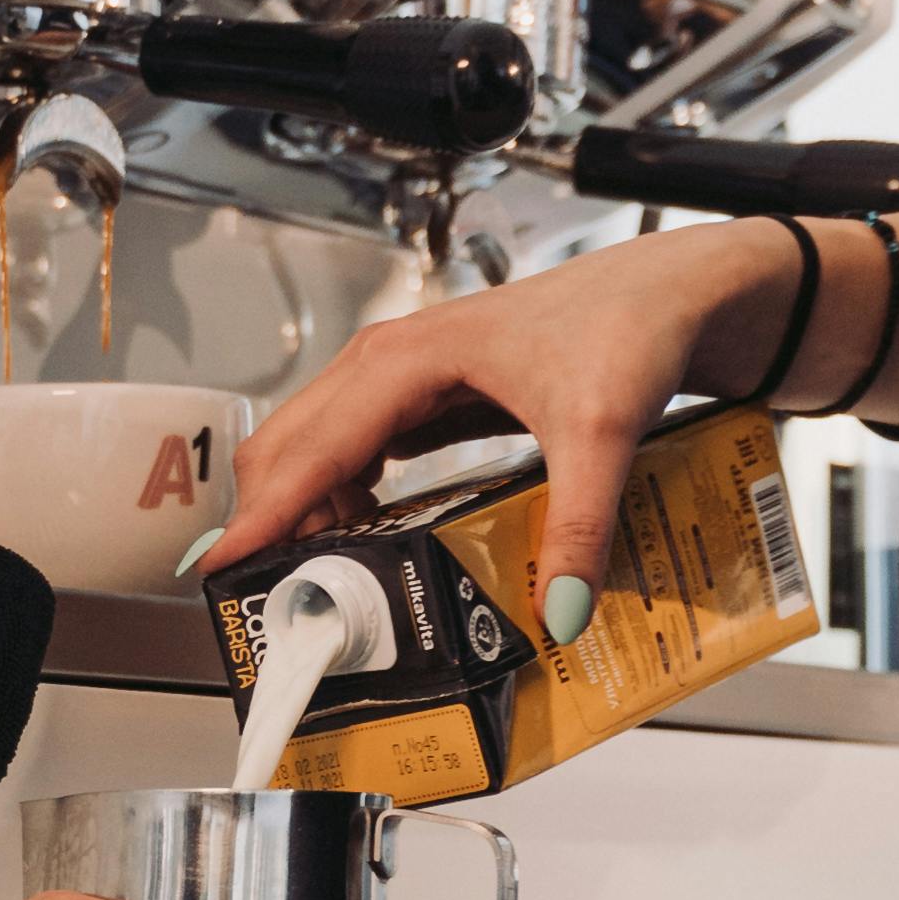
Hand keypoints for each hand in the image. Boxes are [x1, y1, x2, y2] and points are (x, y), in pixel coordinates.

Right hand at [224, 226, 801, 613]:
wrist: (677, 289)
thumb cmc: (630, 323)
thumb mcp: (602, 432)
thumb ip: (577, 526)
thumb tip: (556, 610)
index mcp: (406, 359)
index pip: (309, 449)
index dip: (262, 515)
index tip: (221, 571)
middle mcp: (391, 363)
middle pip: (293, 448)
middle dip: (271, 523)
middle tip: (272, 602)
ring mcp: (407, 378)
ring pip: (321, 450)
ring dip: (307, 514)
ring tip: (318, 585)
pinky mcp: (434, 396)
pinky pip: (361, 452)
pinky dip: (347, 499)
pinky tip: (367, 542)